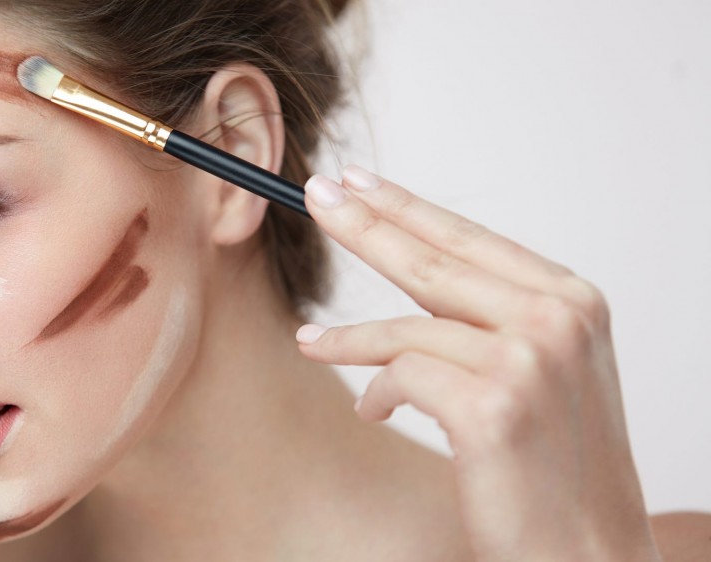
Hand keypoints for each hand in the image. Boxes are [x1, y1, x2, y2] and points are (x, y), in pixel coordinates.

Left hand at [296, 166, 661, 560]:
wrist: (589, 549)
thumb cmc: (555, 463)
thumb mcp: (542, 370)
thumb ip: (494, 318)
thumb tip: (414, 271)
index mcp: (574, 300)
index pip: (471, 239)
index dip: (408, 207)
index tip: (360, 182)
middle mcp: (557, 319)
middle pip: (433, 260)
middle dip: (364, 225)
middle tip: (316, 194)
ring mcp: (527, 359)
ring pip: (406, 325)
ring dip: (348, 341)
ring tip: (311, 344)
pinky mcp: (491, 405)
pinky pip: (399, 374)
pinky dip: (374, 392)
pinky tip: (371, 409)